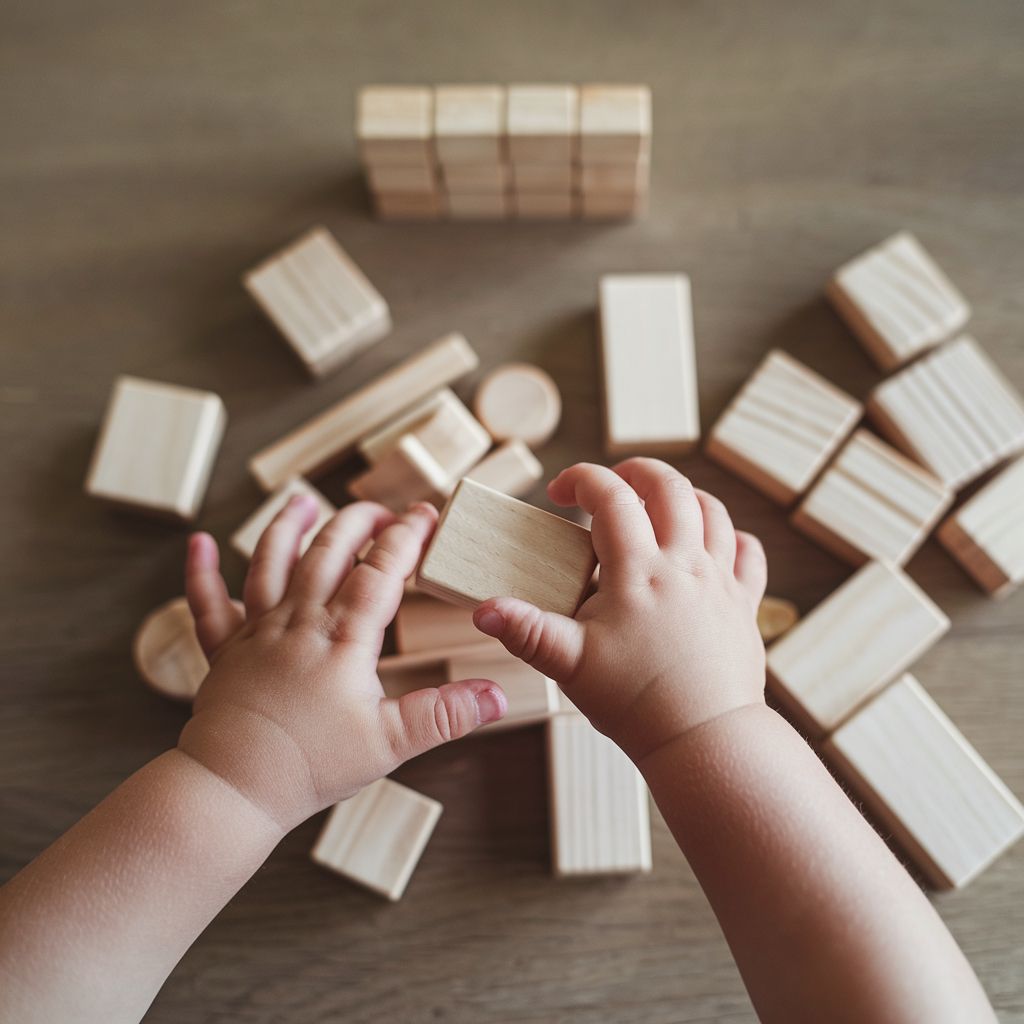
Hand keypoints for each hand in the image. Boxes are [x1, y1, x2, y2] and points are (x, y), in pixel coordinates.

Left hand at [180, 496, 506, 831]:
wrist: (233, 789)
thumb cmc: (309, 767)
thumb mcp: (389, 744)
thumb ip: (444, 716)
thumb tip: (497, 696)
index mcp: (342, 640)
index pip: (381, 571)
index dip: (406, 537)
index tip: (426, 512)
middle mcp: (298, 622)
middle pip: (328, 552)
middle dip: (359, 522)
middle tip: (383, 512)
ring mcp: (257, 632)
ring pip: (270, 563)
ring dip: (287, 527)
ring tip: (303, 501)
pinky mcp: (225, 651)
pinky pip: (207, 603)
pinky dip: (200, 572)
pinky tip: (198, 543)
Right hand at [472, 458, 766, 761]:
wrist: (704, 739)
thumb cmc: (637, 704)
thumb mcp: (570, 664)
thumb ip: (526, 630)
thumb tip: (484, 609)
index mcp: (638, 571)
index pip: (610, 496)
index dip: (581, 479)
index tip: (559, 492)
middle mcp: (685, 565)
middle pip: (670, 486)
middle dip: (637, 471)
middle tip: (612, 483)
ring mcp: (720, 581)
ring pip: (714, 511)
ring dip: (683, 496)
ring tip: (656, 507)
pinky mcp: (744, 604)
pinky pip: (749, 554)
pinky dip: (732, 537)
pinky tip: (713, 544)